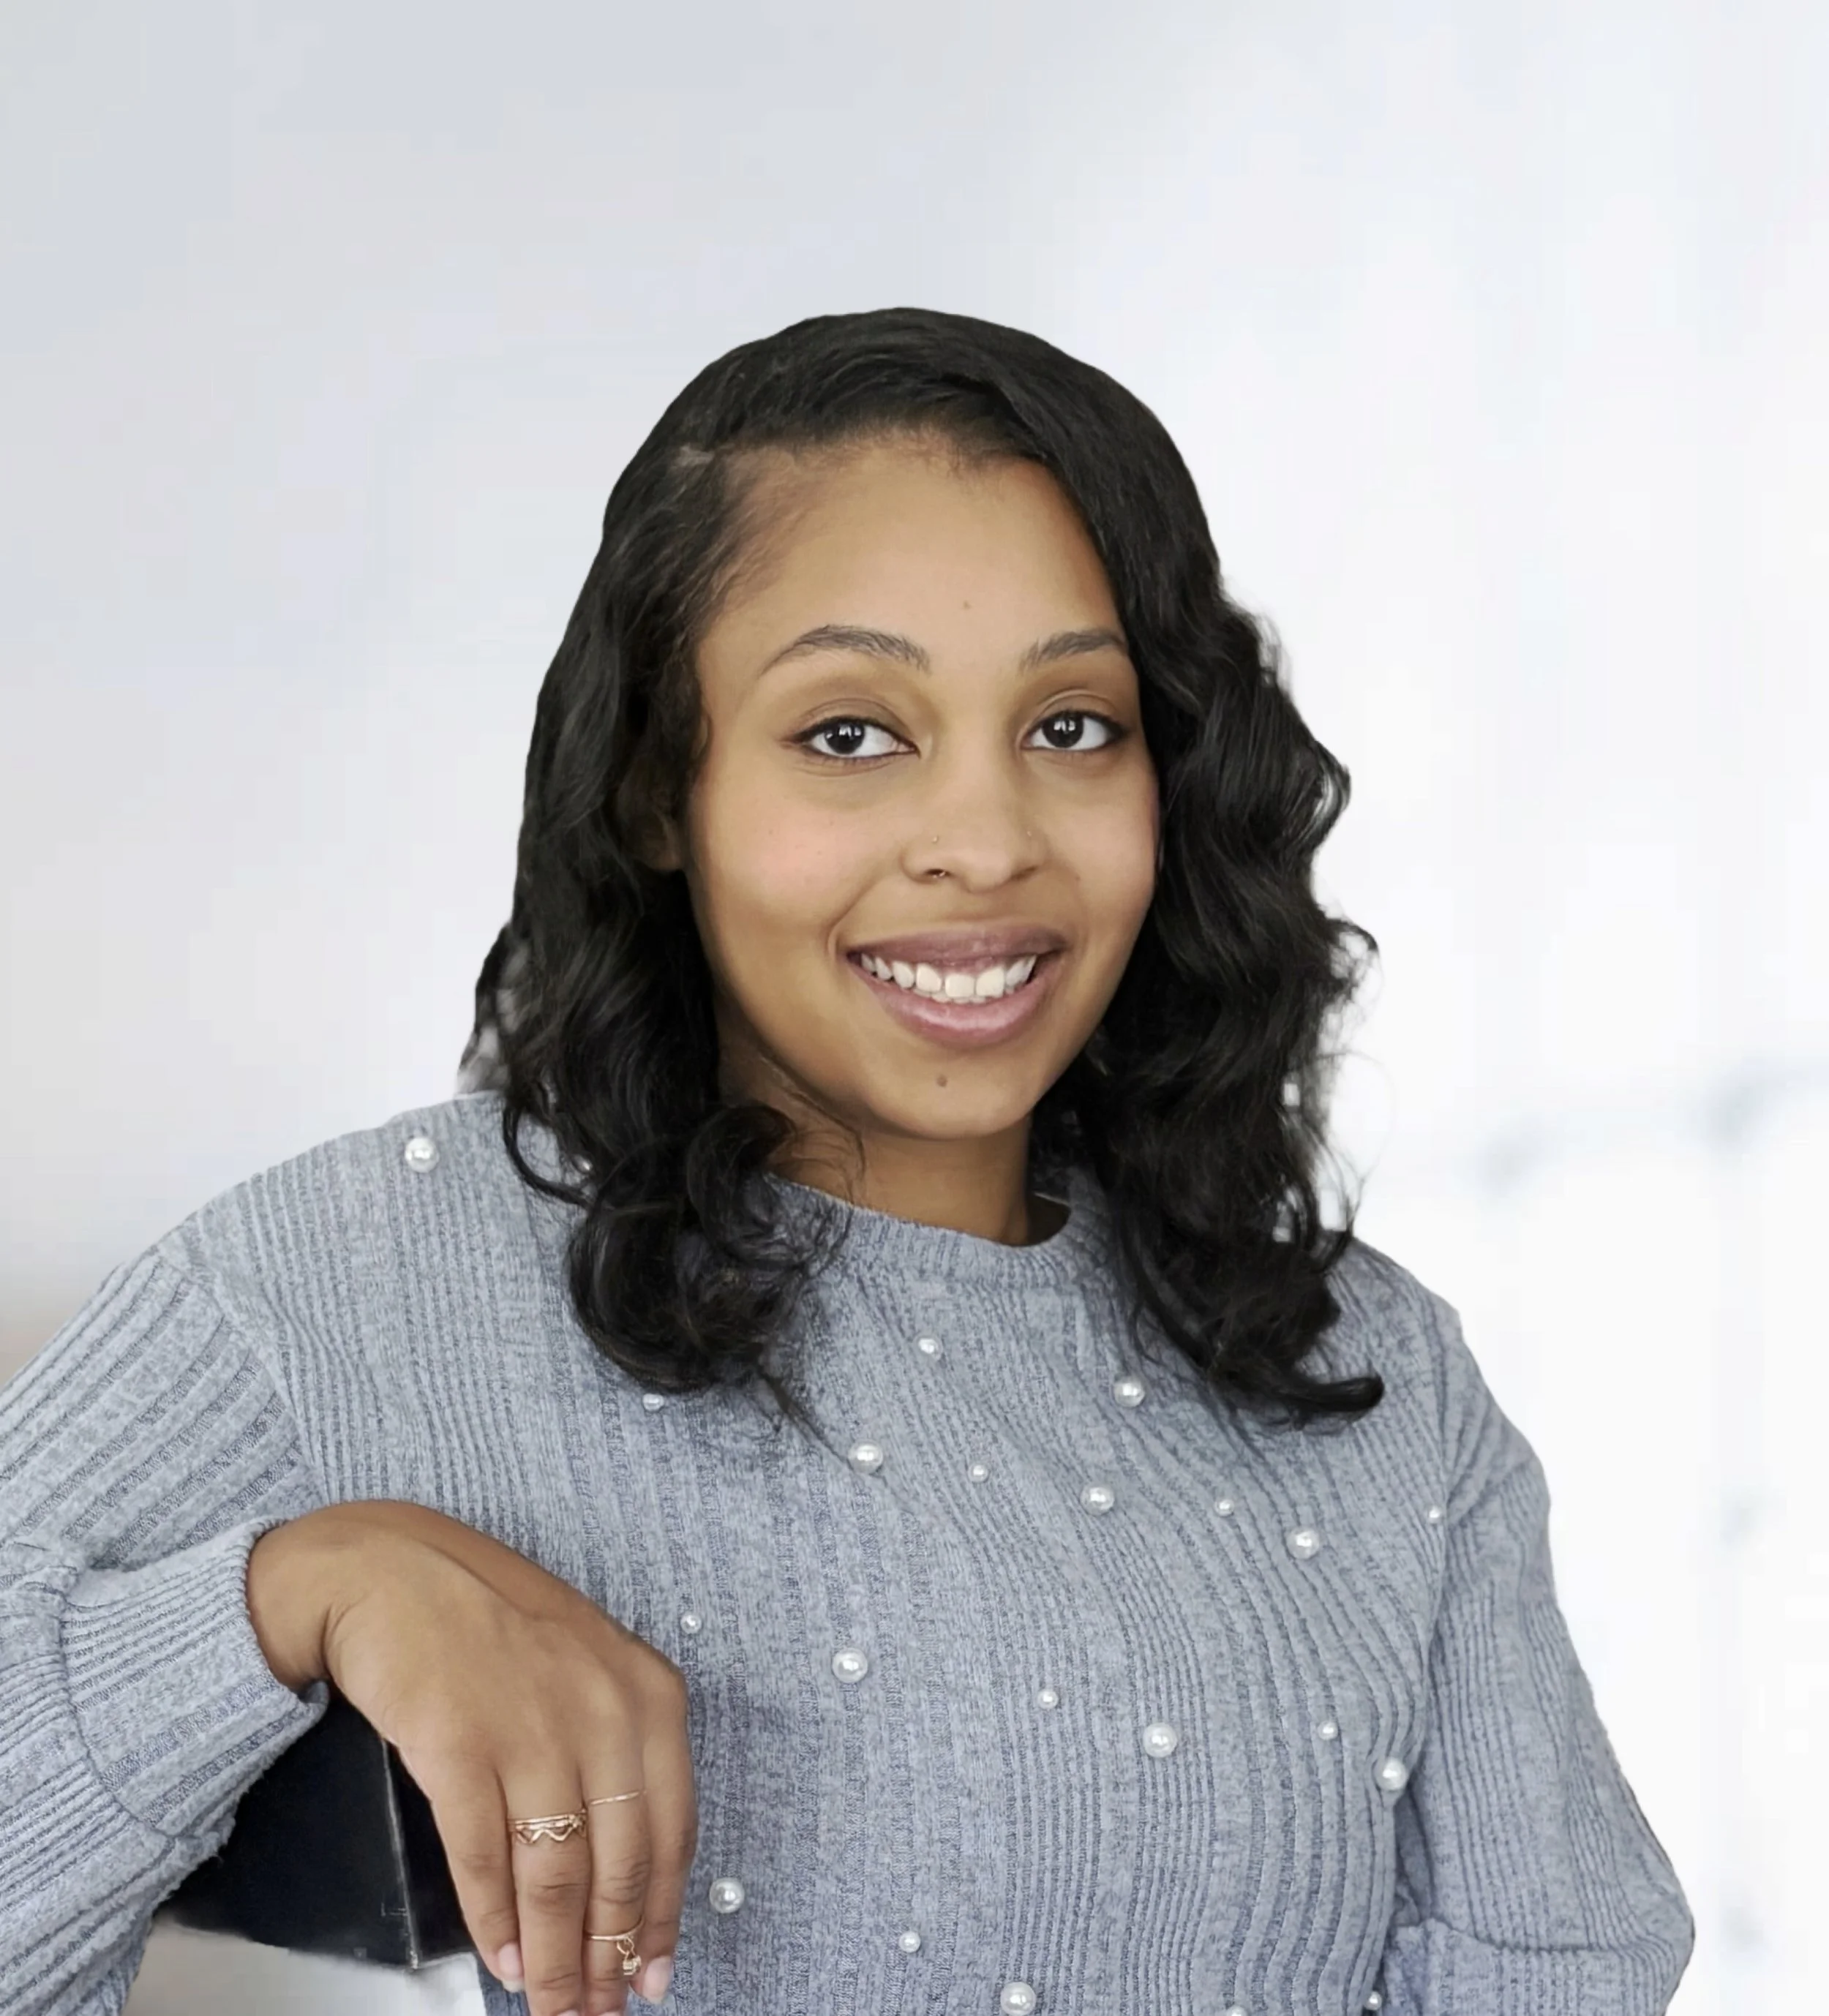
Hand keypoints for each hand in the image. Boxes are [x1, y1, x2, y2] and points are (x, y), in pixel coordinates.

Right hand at [247, 1501, 695, 2014]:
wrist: (393, 1572)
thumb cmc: (489, 1615)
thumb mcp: (586, 1665)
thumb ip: (614, 1749)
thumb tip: (625, 1864)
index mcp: (646, 1692)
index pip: (671, 1829)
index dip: (660, 1915)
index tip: (655, 1970)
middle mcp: (601, 1711)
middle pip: (618, 1865)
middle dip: (608, 1955)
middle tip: (599, 2008)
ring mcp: (532, 1728)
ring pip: (555, 1875)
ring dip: (554, 1957)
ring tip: (550, 2003)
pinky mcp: (460, 1747)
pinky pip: (484, 1859)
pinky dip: (494, 1921)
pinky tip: (501, 1957)